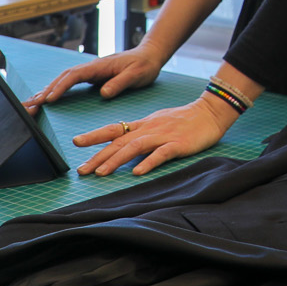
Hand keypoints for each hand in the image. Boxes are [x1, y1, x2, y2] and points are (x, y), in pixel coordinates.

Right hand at [21, 47, 163, 112]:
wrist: (150, 55)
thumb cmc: (144, 65)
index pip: (74, 76)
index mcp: (99, 66)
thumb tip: (103, 93)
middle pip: (63, 77)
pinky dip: (56, 90)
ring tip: (30, 104)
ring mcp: (90, 71)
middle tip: (29, 105)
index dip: (60, 88)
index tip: (48, 100)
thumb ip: (120, 83)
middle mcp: (91, 67)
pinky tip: (46, 98)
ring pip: (63, 79)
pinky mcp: (91, 76)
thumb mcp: (136, 75)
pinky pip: (69, 83)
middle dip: (45, 91)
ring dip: (47, 90)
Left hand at [73, 93, 236, 176]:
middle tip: (81, 170)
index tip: (76, 142)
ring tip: (101, 173)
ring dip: (116, 160)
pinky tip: (137, 172)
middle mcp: (149, 129)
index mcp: (143, 124)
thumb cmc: (184, 119)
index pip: (114, 129)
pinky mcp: (178, 144)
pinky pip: (161, 153)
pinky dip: (148, 162)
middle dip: (98, 156)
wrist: (210, 112)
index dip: (94, 135)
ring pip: (135, 147)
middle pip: (119, 141)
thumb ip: (140, 133)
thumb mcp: (157, 121)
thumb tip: (121, 146)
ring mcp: (163, 136)